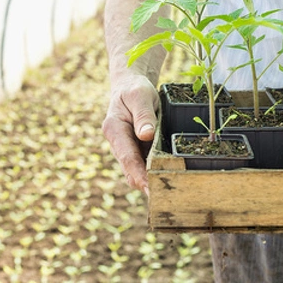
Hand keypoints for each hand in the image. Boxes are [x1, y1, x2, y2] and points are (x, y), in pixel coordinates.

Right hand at [102, 74, 158, 195]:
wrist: (130, 85)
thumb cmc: (134, 89)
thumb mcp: (140, 95)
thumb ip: (143, 115)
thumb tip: (146, 135)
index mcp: (114, 129)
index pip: (127, 157)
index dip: (138, 174)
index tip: (149, 189)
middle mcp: (118, 142)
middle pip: (130, 169)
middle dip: (145, 184)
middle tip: (163, 196)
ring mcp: (127, 148)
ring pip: (136, 170)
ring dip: (149, 181)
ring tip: (168, 193)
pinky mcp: (136, 149)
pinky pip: (144, 164)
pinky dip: (153, 172)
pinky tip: (168, 179)